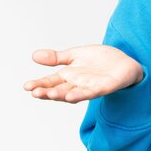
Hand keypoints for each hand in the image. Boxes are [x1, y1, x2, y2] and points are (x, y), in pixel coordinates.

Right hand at [23, 45, 143, 102]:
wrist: (123, 61)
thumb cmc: (99, 60)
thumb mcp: (76, 55)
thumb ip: (56, 57)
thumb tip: (34, 55)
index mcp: (69, 76)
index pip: (50, 81)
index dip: (39, 84)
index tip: (26, 86)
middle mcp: (78, 84)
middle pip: (60, 90)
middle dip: (47, 92)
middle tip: (35, 92)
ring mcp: (90, 87)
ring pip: (74, 94)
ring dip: (63, 95)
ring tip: (51, 94)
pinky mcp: (105, 87)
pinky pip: (92, 92)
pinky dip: (83, 94)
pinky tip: (73, 95)